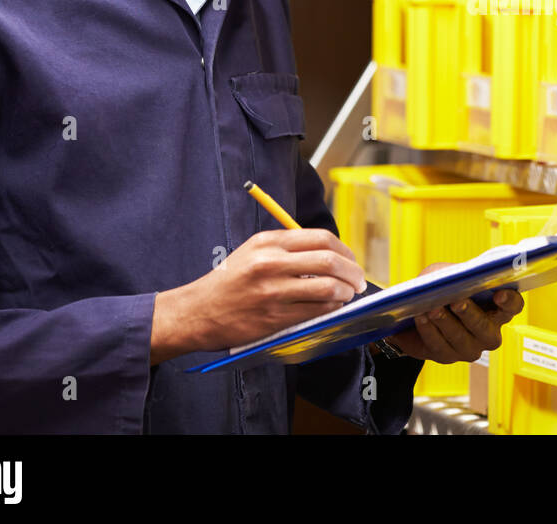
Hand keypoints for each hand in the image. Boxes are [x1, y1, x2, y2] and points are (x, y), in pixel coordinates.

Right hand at [151, 229, 366, 363]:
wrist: (197, 312)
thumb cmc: (229, 281)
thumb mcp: (253, 251)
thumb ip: (288, 248)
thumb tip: (330, 254)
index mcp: (268, 242)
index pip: (321, 238)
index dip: (345, 250)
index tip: (351, 260)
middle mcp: (271, 263)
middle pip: (330, 261)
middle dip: (353, 272)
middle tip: (358, 280)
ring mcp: (273, 291)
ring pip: (328, 287)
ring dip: (346, 292)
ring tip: (348, 295)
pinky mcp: (274, 317)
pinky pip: (316, 310)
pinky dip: (332, 308)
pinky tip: (333, 307)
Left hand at [384, 263, 524, 364]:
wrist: (416, 310)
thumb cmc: (441, 288)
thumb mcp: (448, 274)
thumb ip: (454, 274)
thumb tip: (449, 280)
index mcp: (497, 308)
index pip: (513, 306)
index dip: (509, 301)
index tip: (499, 294)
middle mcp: (489, 332)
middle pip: (485, 328)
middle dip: (470, 314)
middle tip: (457, 302)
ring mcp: (469, 348)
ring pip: (461, 339)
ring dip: (445, 322)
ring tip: (432, 309)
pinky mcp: (447, 356)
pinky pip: (439, 346)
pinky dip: (429, 330)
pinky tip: (421, 318)